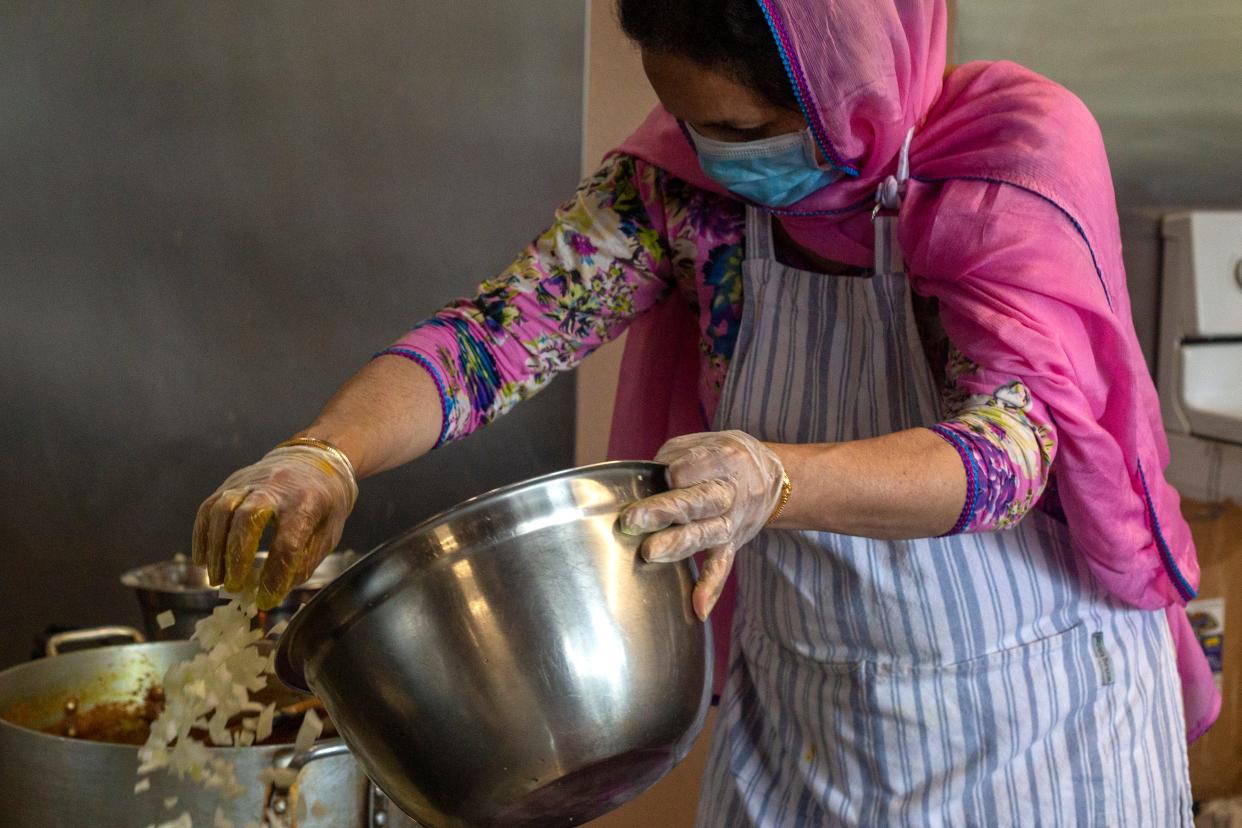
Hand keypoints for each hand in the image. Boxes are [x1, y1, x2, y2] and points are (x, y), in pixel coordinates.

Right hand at [192, 443, 357, 609]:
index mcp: (307, 501)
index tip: (266, 600)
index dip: (276, 574)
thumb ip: (305, 560)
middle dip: (237, 557)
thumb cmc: (325, 500)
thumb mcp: (330, 531)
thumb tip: (278, 589)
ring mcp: (250, 481)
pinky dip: (202, 535)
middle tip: (233, 587)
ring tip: (216, 580)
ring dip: (215, 549)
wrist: (314, 457)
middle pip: (248, 518)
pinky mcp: (232, 482)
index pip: (288, 542)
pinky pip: (209, 507)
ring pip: (222, 510)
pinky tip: (203, 560)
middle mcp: (276, 487)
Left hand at [618, 430, 784, 619]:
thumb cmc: (723, 458)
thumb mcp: (702, 443)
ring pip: (705, 534)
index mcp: (723, 459)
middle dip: (664, 511)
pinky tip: (698, 607)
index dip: (676, 471)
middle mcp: (729, 492)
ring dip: (677, 544)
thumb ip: (672, 459)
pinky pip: (722, 566)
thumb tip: (640, 483)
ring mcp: (731, 521)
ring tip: (649, 553)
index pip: (693, 466)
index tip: (664, 475)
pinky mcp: (732, 543)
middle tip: (633, 521)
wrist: (773, 478)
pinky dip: (711, 588)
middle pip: (696, 501)